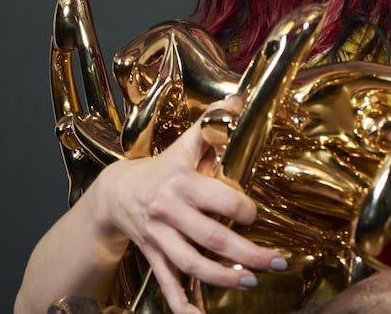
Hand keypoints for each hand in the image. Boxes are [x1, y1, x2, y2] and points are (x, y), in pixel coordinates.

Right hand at [93, 96, 284, 312]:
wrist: (114, 193)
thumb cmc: (160, 168)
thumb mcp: (184, 144)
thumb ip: (212, 124)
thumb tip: (239, 98)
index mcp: (181, 182)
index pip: (218, 200)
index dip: (243, 210)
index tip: (255, 215)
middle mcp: (169, 212)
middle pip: (211, 238)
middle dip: (246, 253)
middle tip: (276, 262)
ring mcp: (160, 237)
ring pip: (191, 264)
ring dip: (223, 277)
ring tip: (251, 282)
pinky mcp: (153, 256)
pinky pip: (167, 283)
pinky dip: (183, 303)